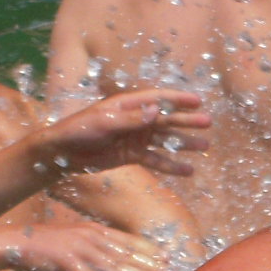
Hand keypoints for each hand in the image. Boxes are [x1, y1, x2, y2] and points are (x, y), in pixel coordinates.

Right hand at [6, 220, 171, 270]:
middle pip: (126, 252)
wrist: (14, 243)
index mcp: (94, 230)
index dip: (149, 249)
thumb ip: (94, 251)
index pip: (128, 240)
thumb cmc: (45, 246)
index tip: (167, 258)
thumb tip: (113, 264)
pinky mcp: (64, 260)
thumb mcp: (74, 242)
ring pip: (113, 264)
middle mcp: (90, 236)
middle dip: (149, 264)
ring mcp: (78, 247)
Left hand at [36, 89, 210, 178]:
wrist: (61, 153)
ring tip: (205, 146)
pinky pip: (156, 160)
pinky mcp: (132, 155)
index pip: (157, 99)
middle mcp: (135, 119)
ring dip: (184, 143)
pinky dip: (171, 165)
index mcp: (127, 104)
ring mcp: (135, 138)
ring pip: (165, 140)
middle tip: (208, 123)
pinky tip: (188, 171)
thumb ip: (131, 119)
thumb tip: (157, 111)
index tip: (198, 101)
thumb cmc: (79, 130)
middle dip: (187, 121)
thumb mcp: (104, 122)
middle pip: (166, 119)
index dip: (178, 99)